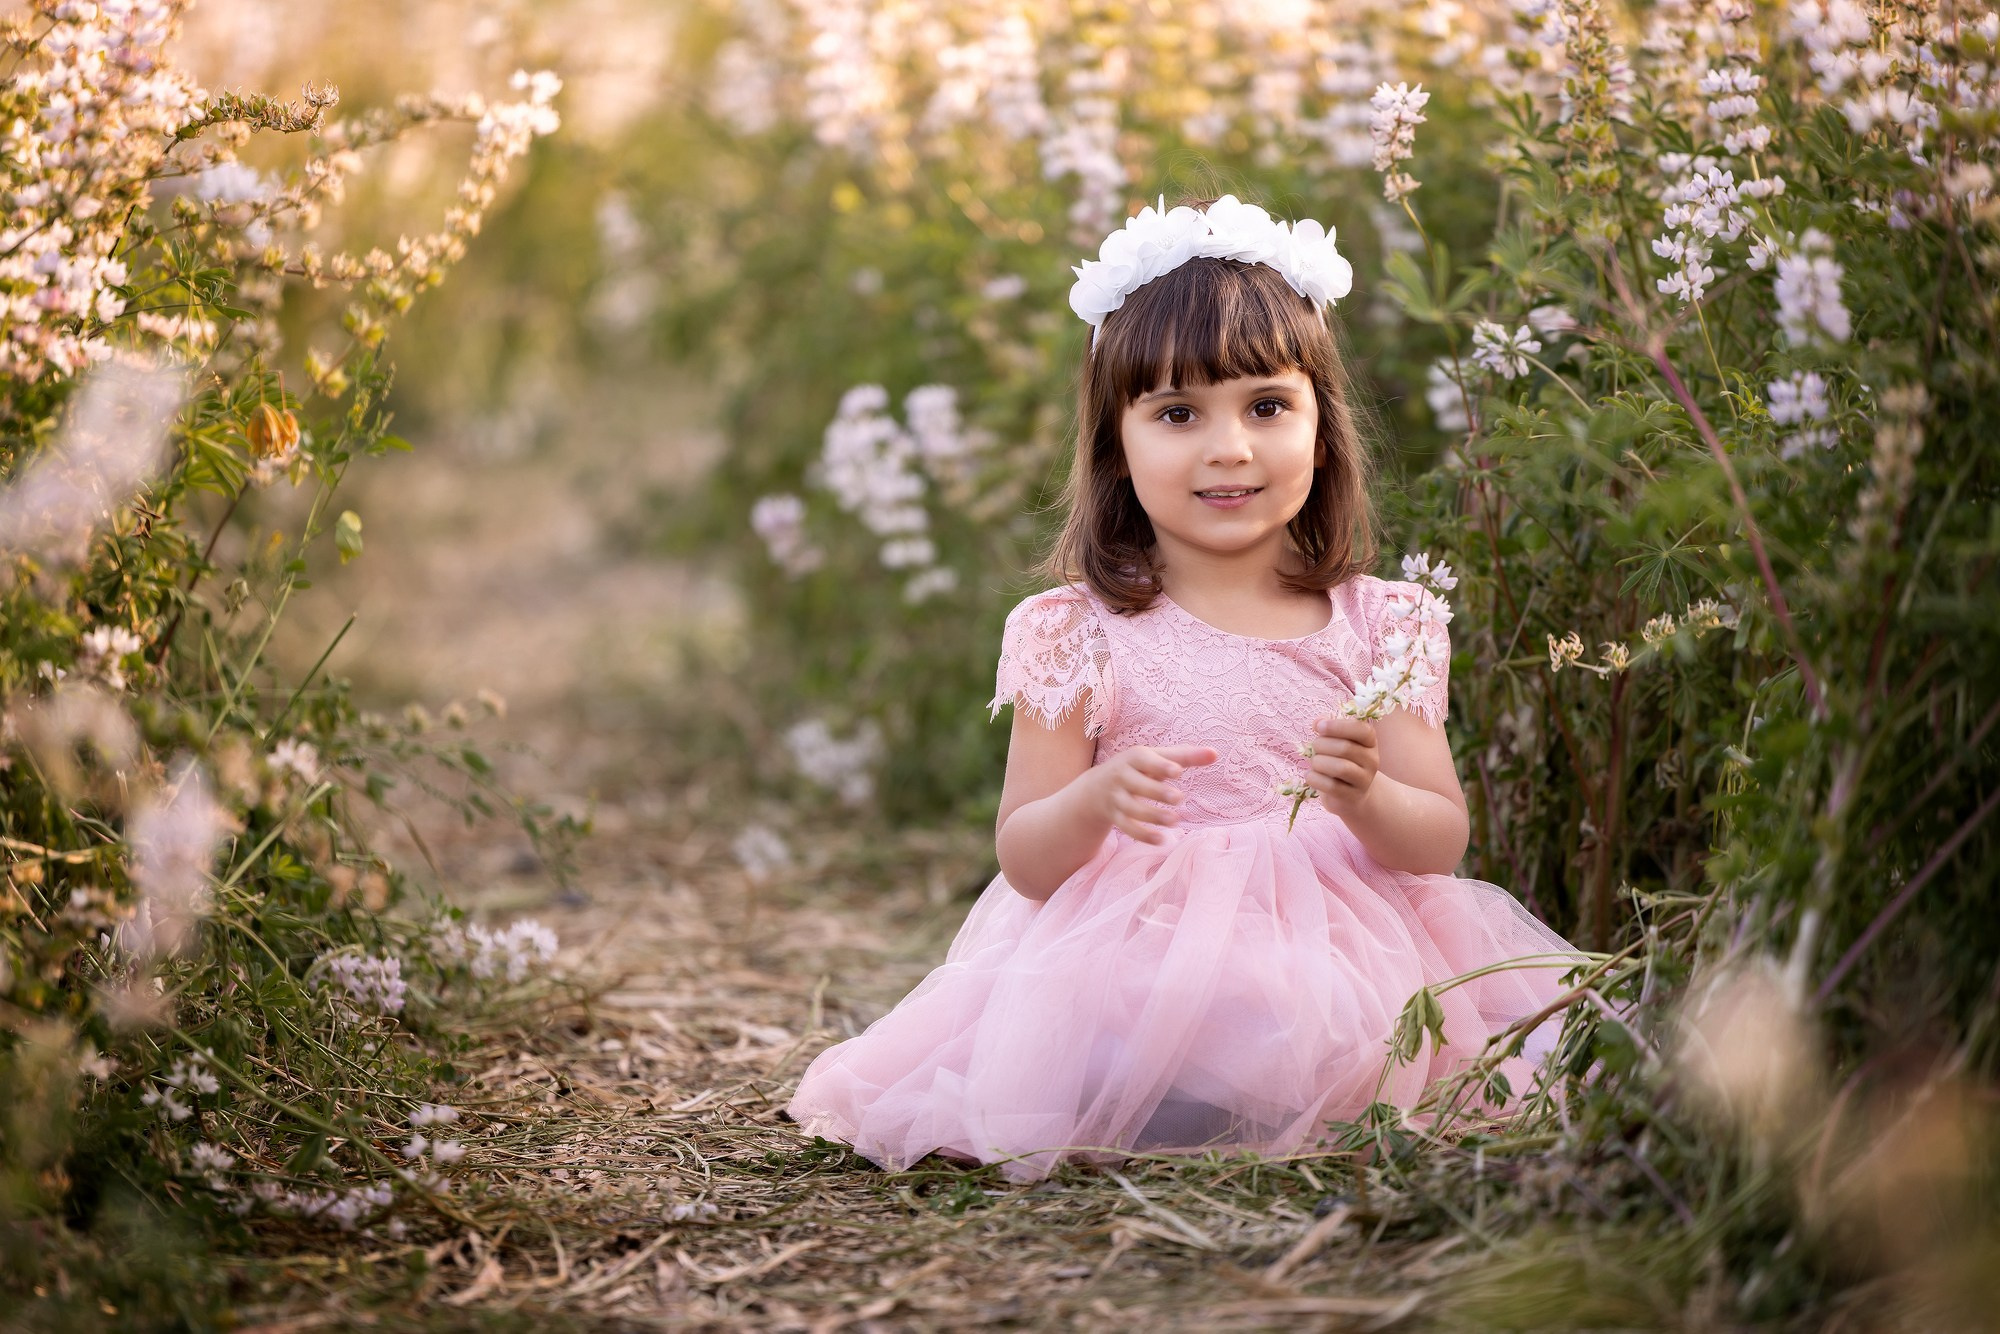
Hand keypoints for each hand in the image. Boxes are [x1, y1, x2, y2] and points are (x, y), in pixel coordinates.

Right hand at [1087, 745, 1218, 845]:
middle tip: (1179, 798)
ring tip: (1175, 821)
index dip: (1160, 765)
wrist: (1095, 788)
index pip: (1144, 759)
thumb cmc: (1137, 769)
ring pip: (1132, 809)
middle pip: (1138, 785)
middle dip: (1157, 792)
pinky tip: (1162, 840)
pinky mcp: (1115, 816)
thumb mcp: (1156, 758)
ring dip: (1153, 816)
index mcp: (1133, 758)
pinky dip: (1143, 835)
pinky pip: (1127, 827)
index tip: (1178, 771)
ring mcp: (1116, 798)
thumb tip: (1215, 754)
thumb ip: (1185, 756)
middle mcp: (1121, 776)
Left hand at [1305, 715, 1378, 816]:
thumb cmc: (1341, 762)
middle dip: (1322, 745)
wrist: (1351, 795)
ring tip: (1314, 763)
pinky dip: (1315, 778)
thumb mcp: (1338, 743)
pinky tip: (1310, 776)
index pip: (1361, 729)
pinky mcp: (1352, 797)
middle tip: (1314, 748)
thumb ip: (1329, 729)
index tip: (1318, 727)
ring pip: (1340, 767)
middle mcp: (1372, 760)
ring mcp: (1364, 780)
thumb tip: (1318, 722)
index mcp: (1370, 742)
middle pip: (1345, 748)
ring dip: (1319, 762)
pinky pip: (1331, 786)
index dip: (1337, 726)